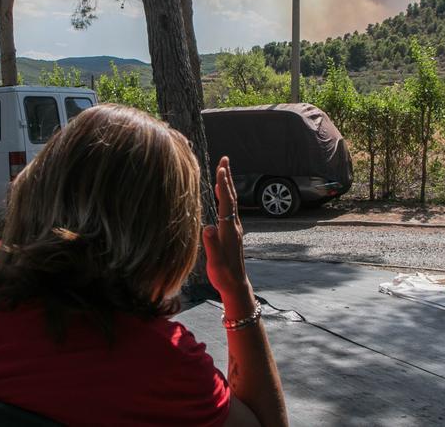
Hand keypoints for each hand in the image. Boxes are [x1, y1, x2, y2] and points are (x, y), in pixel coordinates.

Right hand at [202, 157, 250, 296]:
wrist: (236, 285)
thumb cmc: (224, 275)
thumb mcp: (216, 262)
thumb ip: (212, 245)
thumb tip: (208, 227)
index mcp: (229, 230)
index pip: (226, 203)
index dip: (223, 185)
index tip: (221, 168)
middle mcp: (234, 226)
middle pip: (231, 197)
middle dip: (227, 177)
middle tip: (225, 159)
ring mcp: (234, 228)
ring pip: (231, 201)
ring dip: (227, 185)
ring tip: (223, 170)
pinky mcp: (232, 232)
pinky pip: (229, 208)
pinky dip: (225, 196)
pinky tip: (221, 193)